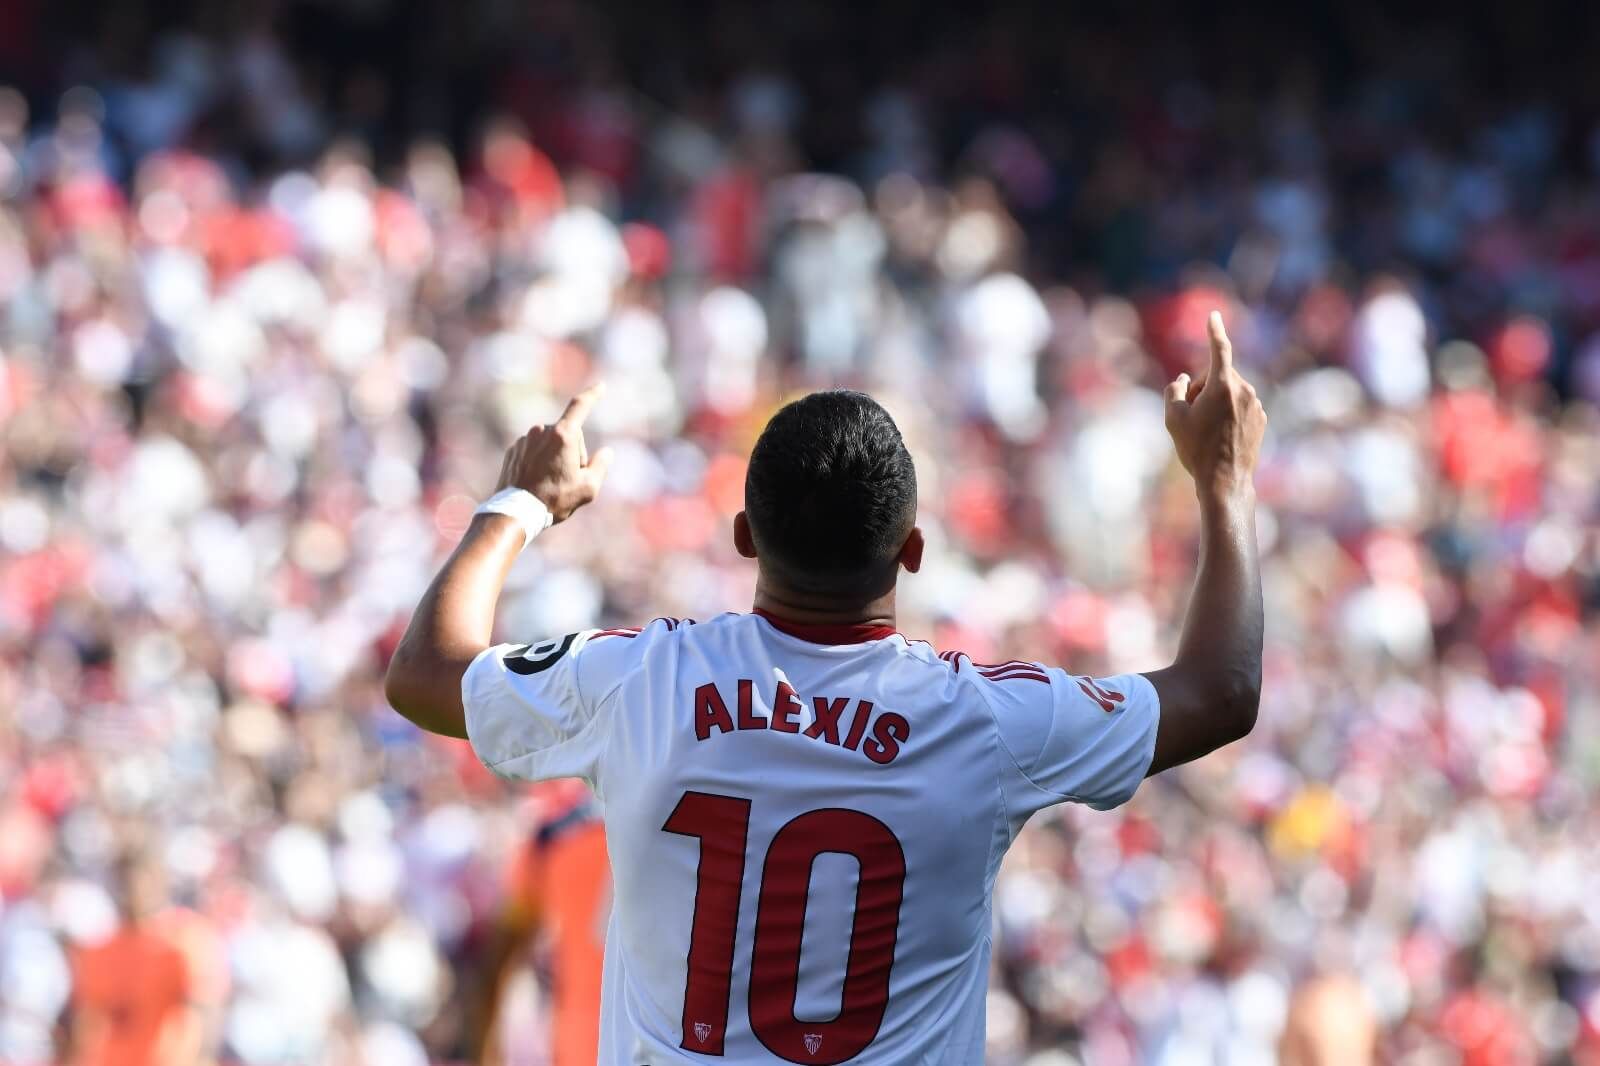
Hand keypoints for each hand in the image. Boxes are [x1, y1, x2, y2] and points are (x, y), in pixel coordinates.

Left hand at [495, 383, 613, 522]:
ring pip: (549, 444)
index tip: (600, 386)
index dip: (593, 395)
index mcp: (563, 435)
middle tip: (569, 479)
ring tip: (550, 485)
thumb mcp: (588, 487)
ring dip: (555, 458)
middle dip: (573, 452)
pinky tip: (536, 482)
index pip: (580, 406)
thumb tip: (607, 452)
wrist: (516, 512)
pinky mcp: (513, 450)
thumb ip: (601, 465)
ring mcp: (525, 440)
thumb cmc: (555, 500)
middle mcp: (542, 431)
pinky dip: (539, 462)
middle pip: (568, 435)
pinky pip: (533, 451)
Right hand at [1164, 312, 1266, 502]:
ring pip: (1230, 392)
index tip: (1214, 316)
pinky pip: (1240, 407)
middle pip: (1218, 376)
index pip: (1219, 348)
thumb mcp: (1172, 418)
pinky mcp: (1262, 419)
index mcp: (1223, 384)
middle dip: (1203, 388)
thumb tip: (1184, 380)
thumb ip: (1174, 390)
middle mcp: (1244, 390)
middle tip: (1191, 416)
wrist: (1225, 482)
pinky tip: (1221, 437)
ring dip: (1216, 402)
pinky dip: (1229, 414)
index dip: (1214, 330)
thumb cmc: (1196, 449)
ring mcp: (1256, 405)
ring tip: (1207, 431)